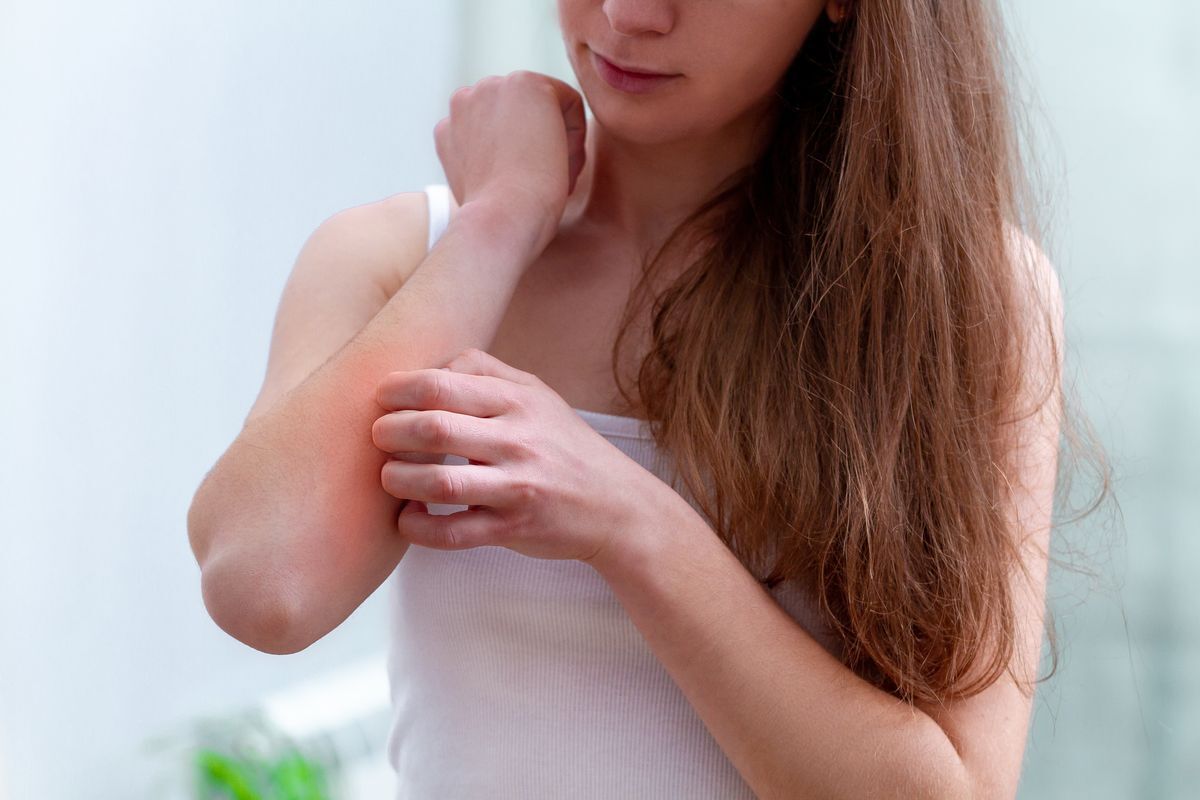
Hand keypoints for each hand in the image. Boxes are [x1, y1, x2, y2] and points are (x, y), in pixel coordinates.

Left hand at [371, 348, 651, 564]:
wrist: (615, 505)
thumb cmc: (565, 446)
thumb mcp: (537, 395)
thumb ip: (486, 372)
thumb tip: (429, 365)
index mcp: (519, 401)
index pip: (441, 384)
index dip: (398, 389)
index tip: (381, 398)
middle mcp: (518, 440)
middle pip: (432, 429)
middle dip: (389, 432)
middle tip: (378, 437)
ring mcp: (517, 487)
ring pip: (438, 483)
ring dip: (397, 480)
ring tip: (390, 477)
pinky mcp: (514, 528)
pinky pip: (452, 532)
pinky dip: (417, 527)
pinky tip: (408, 517)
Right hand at [434, 70, 587, 255]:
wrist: (499, 221)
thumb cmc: (497, 221)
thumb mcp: (481, 187)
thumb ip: (486, 160)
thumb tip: (508, 158)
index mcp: (451, 128)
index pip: (502, 132)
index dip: (522, 161)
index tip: (526, 191)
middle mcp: (464, 100)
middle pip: (523, 116)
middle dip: (539, 147)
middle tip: (543, 185)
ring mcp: (493, 87)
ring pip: (546, 109)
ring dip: (557, 143)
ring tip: (551, 178)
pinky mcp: (526, 84)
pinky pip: (570, 102)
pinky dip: (575, 136)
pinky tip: (562, 166)